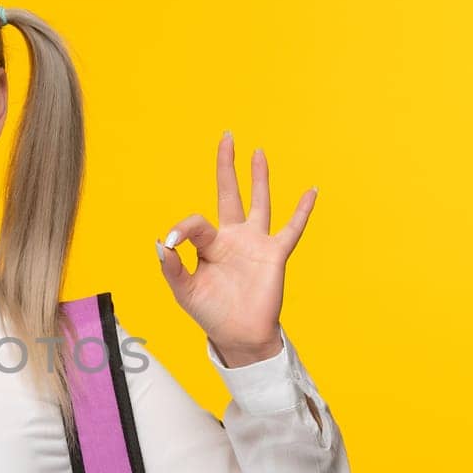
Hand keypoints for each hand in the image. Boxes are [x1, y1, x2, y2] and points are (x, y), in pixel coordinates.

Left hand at [155, 133, 315, 363]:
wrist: (238, 335)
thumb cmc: (210, 313)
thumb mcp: (184, 291)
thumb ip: (172, 267)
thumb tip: (161, 241)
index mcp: (209, 245)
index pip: (196, 223)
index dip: (182, 229)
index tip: (171, 242)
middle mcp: (233, 237)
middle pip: (230, 193)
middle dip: (227, 166)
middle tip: (227, 137)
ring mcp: (255, 243)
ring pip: (259, 202)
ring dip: (259, 177)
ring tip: (257, 152)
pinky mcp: (275, 254)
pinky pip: (292, 229)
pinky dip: (302, 210)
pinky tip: (311, 191)